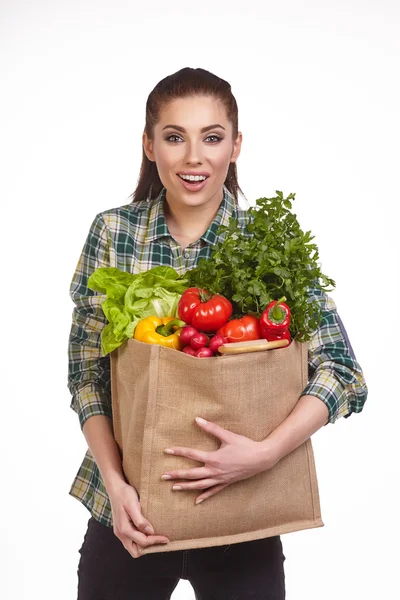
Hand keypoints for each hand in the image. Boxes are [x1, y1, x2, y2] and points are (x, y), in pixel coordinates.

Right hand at [108, 481, 169, 557]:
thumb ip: (140, 520)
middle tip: (160, 540)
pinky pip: (132, 540)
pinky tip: (147, 532)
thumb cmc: (124, 494)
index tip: (166, 538)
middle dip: (147, 548)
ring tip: (155, 537)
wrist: (115, 487)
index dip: (155, 541)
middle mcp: (120, 533)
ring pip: (133, 546)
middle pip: (135, 551)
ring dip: (144, 544)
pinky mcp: (122, 528)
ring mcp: (120, 532)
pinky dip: (140, 539)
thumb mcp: (133, 505)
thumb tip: (150, 531)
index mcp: (123, 529)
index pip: (142, 541)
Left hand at [161, 417, 275, 504]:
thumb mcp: (227, 435)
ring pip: (200, 485)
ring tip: (174, 488)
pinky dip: (204, 496)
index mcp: (213, 458)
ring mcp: (220, 479)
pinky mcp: (227, 483)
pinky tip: (196, 501)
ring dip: (186, 487)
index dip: (178, 452)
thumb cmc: (244, 445)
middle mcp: (214, 471)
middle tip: (163, 476)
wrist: (261, 458)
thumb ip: (211, 428)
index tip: (166, 451)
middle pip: (191, 474)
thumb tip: (197, 419)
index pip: (191, 455)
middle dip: (176, 475)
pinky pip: (213, 491)